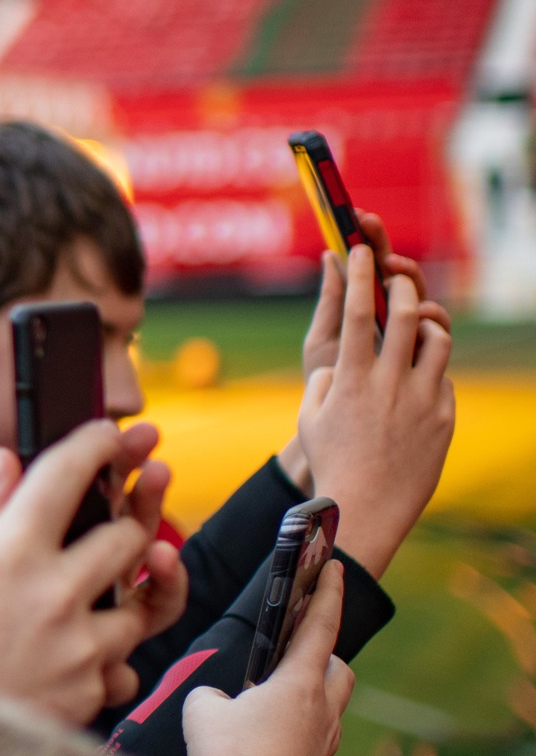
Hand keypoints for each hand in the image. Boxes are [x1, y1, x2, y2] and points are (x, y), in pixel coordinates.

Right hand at [0, 420, 185, 724]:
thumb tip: (5, 464)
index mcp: (11, 552)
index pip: (66, 475)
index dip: (96, 444)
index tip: (111, 433)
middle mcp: (57, 593)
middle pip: (128, 537)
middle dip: (135, 513)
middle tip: (135, 499)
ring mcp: (80, 648)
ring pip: (140, 605)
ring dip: (134, 588)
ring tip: (119, 580)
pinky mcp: (90, 695)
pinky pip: (123, 669)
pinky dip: (110, 659)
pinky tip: (87, 652)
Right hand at [183, 559, 351, 755]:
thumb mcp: (200, 711)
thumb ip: (210, 694)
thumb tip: (218, 704)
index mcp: (300, 686)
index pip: (320, 626)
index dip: (327, 591)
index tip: (335, 565)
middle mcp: (321, 716)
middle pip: (338, 671)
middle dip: (322, 653)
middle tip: (290, 648)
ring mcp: (320, 751)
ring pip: (328, 709)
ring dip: (309, 696)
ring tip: (267, 700)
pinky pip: (310, 743)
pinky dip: (292, 733)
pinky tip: (257, 745)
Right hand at [297, 244, 454, 576]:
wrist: (366, 506)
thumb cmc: (330, 461)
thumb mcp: (310, 416)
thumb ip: (325, 380)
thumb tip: (343, 362)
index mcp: (350, 379)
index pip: (356, 310)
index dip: (358, 273)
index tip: (358, 249)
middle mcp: (389, 383)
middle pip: (405, 313)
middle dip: (402, 285)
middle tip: (397, 278)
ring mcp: (421, 399)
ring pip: (437, 340)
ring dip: (426, 326)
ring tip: (415, 330)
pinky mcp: (444, 418)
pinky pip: (443, 380)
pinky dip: (431, 375)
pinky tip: (416, 388)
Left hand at [300, 211, 450, 377]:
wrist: (337, 434)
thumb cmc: (327, 383)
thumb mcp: (322, 340)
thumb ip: (330, 302)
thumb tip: (330, 255)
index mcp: (362, 308)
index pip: (368, 266)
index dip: (367, 239)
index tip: (357, 215)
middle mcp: (389, 317)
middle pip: (398, 275)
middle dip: (390, 250)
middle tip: (377, 239)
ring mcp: (410, 336)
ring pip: (421, 297)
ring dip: (411, 280)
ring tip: (393, 274)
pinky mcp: (426, 358)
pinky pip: (437, 332)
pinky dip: (433, 318)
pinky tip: (421, 313)